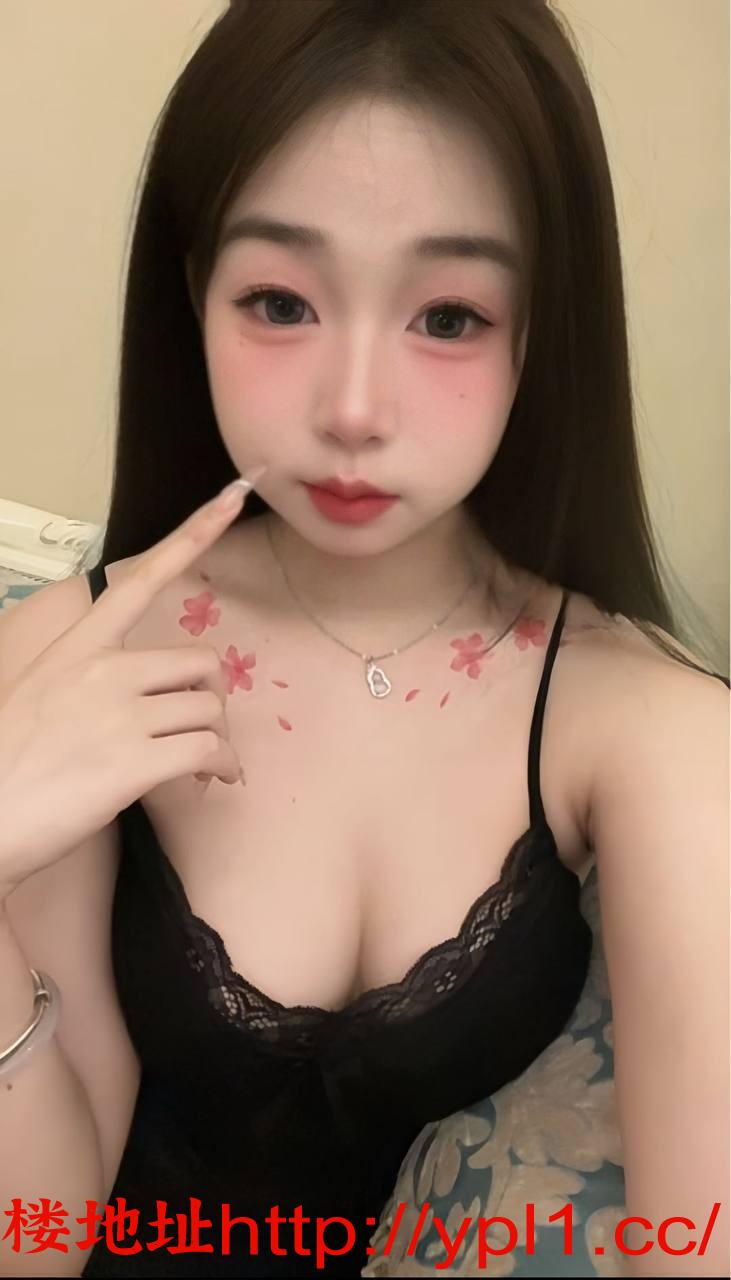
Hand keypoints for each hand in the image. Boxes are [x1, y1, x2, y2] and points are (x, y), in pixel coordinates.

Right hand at [0, 467, 266, 898]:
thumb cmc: (9, 765)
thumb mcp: (39, 694)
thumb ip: (89, 678)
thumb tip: (137, 693)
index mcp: (77, 647)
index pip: (141, 579)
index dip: (194, 534)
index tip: (232, 496)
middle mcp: (103, 669)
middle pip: (201, 661)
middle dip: (208, 697)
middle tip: (196, 731)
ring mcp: (121, 714)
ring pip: (211, 708)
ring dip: (217, 739)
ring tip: (201, 765)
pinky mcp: (138, 762)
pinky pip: (210, 749)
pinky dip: (222, 767)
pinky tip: (211, 781)